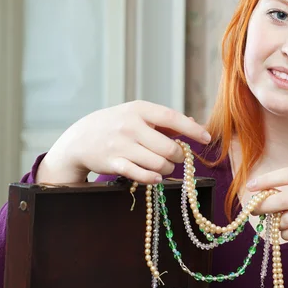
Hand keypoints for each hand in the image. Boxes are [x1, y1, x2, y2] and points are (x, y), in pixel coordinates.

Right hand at [36, 101, 210, 183]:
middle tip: (176, 158)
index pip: (172, 117)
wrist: (80, 139)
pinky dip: (153, 178)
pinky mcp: (113, 163)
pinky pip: (141, 175)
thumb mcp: (136, 115)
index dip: (192, 129)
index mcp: (139, 109)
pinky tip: (156, 177)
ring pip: (158, 164)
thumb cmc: (115, 125)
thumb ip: (163, 120)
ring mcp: (121, 145)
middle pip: (169, 147)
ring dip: (167, 169)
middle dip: (178, 156)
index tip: (207, 138)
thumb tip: (193, 122)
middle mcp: (130, 125)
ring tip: (164, 166)